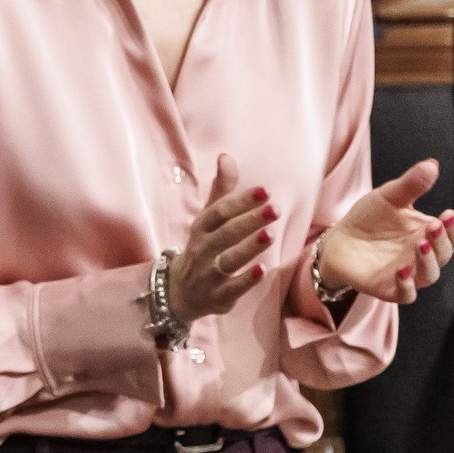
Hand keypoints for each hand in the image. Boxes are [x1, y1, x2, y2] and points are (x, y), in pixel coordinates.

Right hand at [166, 153, 272, 327]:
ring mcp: (208, 273)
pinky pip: (232, 288)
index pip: (219, 212)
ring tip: (270, 234)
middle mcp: (202, 249)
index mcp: (201, 228)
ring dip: (249, 247)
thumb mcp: (208, 219)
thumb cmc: (202, 248)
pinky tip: (262, 270)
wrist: (180, 291)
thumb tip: (226, 156)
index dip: (241, 201)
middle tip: (274, 210)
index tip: (264, 191)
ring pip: (228, 259)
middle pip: (225, 233)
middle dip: (249, 221)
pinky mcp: (217, 296)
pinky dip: (246, 280)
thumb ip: (221, 190)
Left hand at [312, 160, 453, 306]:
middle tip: (433, 224)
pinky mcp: (389, 288)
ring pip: (430, 275)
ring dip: (428, 261)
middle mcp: (422, 256)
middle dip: (442, 240)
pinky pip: (406, 295)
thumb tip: (432, 164)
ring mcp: (408, 274)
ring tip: (420, 243)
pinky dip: (406, 285)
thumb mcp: (388, 197)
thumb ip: (410, 185)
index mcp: (428, 234)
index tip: (447, 214)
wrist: (338, 240)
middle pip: (445, 254)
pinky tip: (401, 270)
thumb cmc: (369, 218)